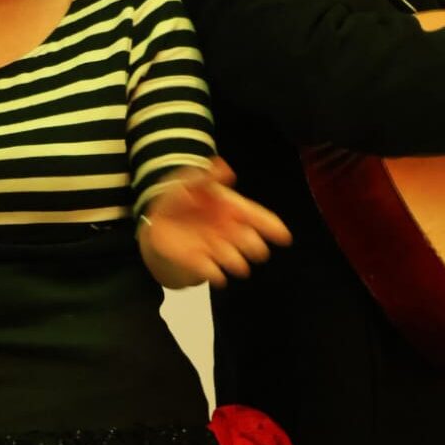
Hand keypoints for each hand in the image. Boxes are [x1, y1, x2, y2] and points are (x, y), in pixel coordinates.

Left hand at [137, 157, 290, 288]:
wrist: (159, 220)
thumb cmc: (182, 199)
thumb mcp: (190, 180)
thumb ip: (206, 175)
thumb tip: (225, 167)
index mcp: (230, 209)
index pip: (255, 216)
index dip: (270, 226)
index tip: (285, 237)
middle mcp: (227, 230)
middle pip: (247, 239)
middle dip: (253, 246)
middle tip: (258, 250)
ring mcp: (214, 247)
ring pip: (231, 257)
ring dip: (236, 261)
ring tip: (240, 266)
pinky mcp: (197, 260)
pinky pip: (208, 269)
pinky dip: (214, 273)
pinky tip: (218, 278)